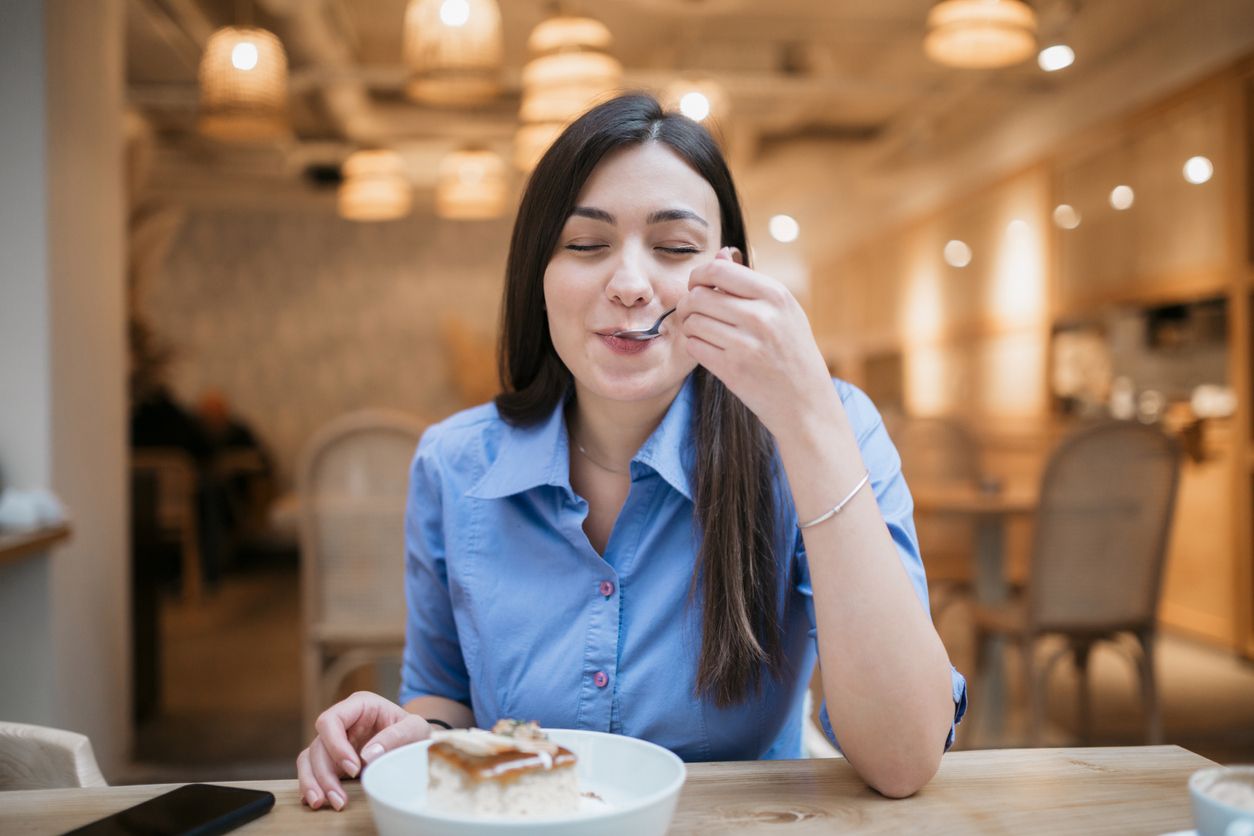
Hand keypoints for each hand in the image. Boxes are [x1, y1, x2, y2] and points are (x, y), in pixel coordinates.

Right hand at [296, 691, 434, 810]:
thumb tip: (367, 755)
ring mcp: (335, 741)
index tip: (353, 768)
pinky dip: (310, 785)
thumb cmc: (414, 731)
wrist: (416, 743)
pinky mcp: (332, 759)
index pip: (331, 720)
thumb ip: (396, 736)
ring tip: (323, 803)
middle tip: (340, 799)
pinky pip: (311, 769)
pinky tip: (317, 800)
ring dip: (313, 782)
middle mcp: (343, 722)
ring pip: (310, 758)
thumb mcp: (415, 729)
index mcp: (359, 706)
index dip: (335, 744)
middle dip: (325, 773)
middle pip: (318, 744)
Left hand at [678, 247, 835, 437]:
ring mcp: (746, 344)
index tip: (698, 286)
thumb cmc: (792, 352)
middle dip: (688, 303)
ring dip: (690, 326)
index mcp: (775, 295)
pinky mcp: (732, 370)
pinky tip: (708, 349)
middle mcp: (762, 316)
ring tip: (704, 331)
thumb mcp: (783, 311)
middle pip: (698, 296)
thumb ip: (749, 283)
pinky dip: (695, 346)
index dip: (698, 276)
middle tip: (693, 312)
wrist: (806, 402)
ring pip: (692, 321)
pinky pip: (694, 346)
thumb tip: (720, 253)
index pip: (718, 270)